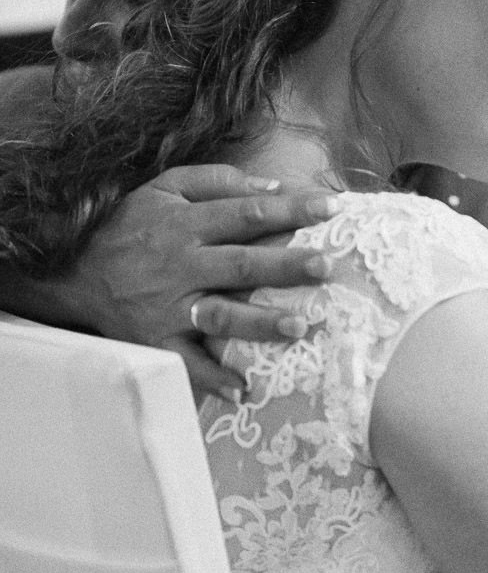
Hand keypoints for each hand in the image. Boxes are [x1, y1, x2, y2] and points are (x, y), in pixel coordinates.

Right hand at [62, 165, 337, 400]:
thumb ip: (220, 181)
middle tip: (326, 267)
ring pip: (219, 314)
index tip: (331, 208)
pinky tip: (243, 391)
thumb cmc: (131, 224)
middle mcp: (181, 265)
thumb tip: (276, 185)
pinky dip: (212, 379)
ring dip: (259, 323)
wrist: (71, 270)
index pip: (247, 214)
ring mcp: (169, 306)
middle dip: (285, 267)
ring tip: (298, 327)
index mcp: (187, 224)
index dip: (290, 210)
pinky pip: (186, 362)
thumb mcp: (166, 188)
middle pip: (241, 265)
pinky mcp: (156, 340)